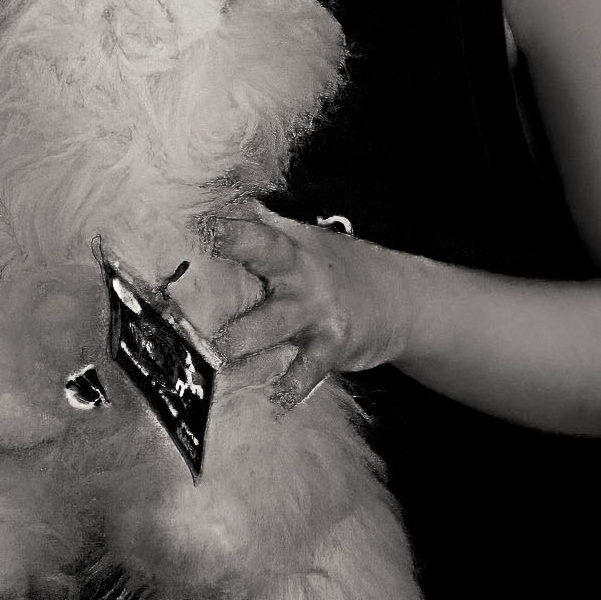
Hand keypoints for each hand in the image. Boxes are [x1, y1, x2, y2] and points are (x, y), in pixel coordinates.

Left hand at [211, 205, 427, 406]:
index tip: (200, 219)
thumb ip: (254, 225)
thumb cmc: (334, 269)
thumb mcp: (299, 241)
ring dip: (244, 337)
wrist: (401, 301)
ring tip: (219, 351)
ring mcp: (315, 310)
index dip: (227, 220)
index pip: (253, 223)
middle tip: (203, 258)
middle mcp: (298, 271)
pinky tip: (277, 399)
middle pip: (265, 253)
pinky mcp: (332, 346)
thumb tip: (208, 200)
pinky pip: (308, 368)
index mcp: (286, 243)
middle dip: (237, 247)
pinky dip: (293, 385)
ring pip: (274, 321)